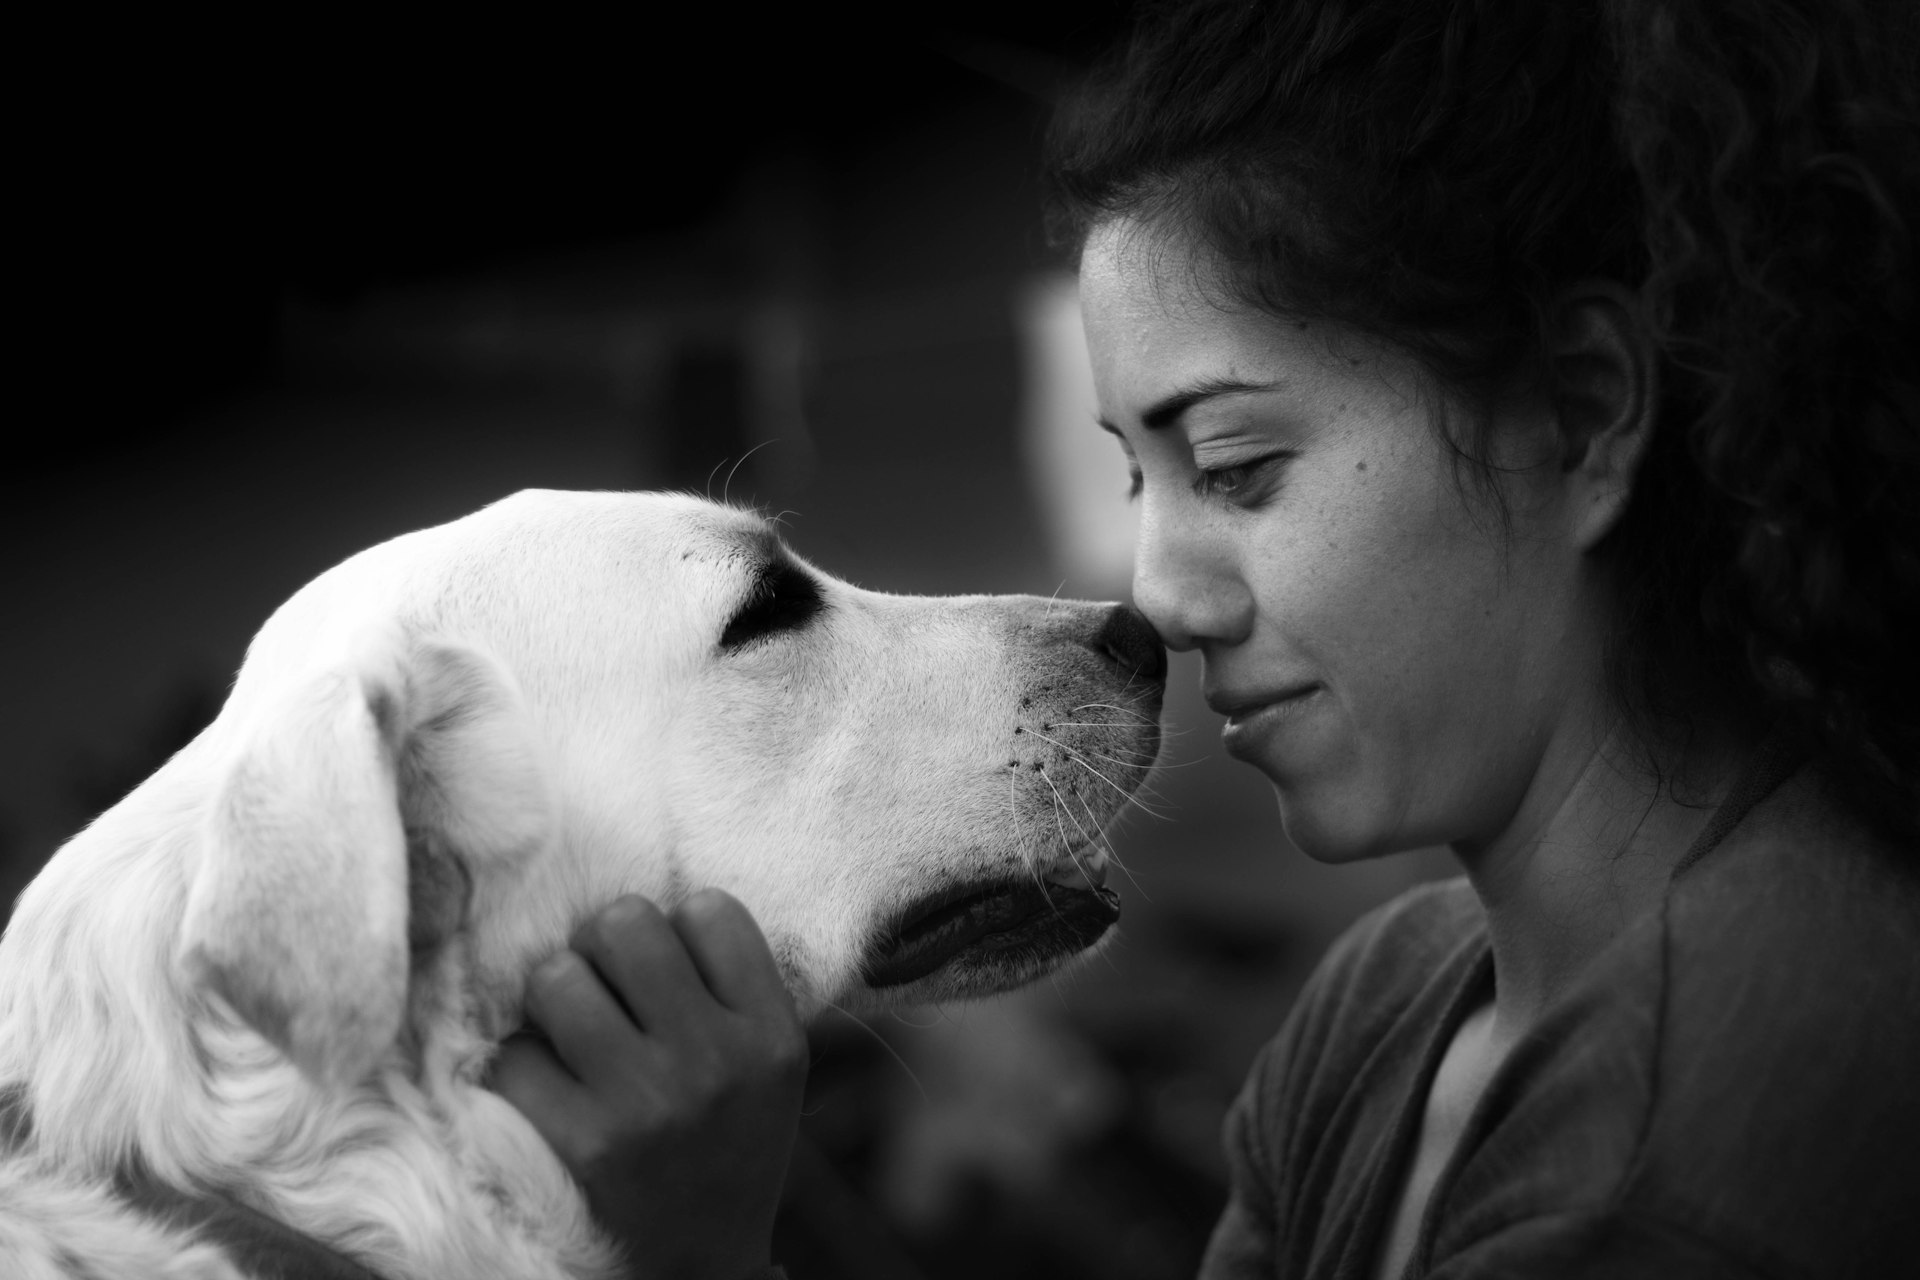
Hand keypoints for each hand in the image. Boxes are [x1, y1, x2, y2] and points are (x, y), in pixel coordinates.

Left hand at [488, 889, 807, 1279]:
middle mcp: (716, 1059)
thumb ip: (731, 986)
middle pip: (624, 923)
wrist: (704, 1265)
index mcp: (770, 1034)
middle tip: (603, 982)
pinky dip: (519, 1067)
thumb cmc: (731, 1144)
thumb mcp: (770, 1064)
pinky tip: (546, 1086)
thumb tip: (639, 906)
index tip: (669, 967)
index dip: (676, 927)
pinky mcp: (586, 1143)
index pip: (708, 911)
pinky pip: (515, 1056)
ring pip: (558, 978)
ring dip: (555, 997)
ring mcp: (649, 1101)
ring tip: (570, 1028)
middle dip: (601, 945)